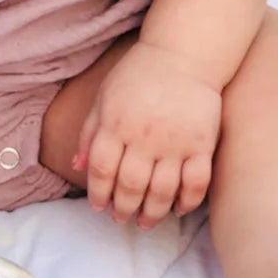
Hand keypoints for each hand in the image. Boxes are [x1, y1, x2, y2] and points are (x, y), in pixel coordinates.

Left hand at [72, 42, 220, 228]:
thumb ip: (89, 132)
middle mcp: (143, 137)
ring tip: (145, 222)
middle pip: (130, 185)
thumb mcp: (104, 96)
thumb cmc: (137, 75)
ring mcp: (174, 142)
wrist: (182, 55)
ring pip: (162, 191)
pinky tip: (178, 209)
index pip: (101, 169)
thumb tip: (75, 165)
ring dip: (152, 213)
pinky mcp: (201, 144)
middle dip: (123, 208)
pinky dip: (187, 202)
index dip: (97, 192)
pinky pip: (196, 183)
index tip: (98, 205)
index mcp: (115, 123)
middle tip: (121, 219)